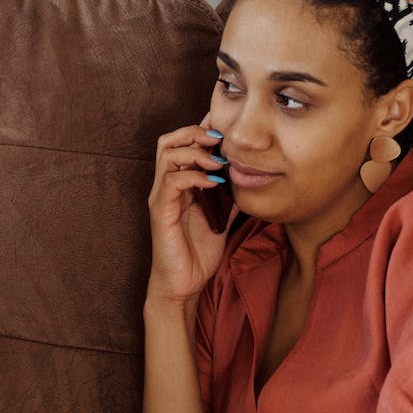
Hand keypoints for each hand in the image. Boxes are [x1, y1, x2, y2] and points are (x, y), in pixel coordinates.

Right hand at [147, 120, 232, 303]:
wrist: (183, 285)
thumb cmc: (197, 254)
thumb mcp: (222, 219)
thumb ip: (231, 198)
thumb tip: (251, 180)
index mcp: (179, 184)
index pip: (183, 144)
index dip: (202, 130)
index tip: (226, 127)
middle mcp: (166, 185)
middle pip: (168, 140)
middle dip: (194, 131)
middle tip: (220, 138)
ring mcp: (161, 196)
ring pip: (167, 154)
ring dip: (195, 151)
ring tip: (217, 160)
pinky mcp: (161, 211)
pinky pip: (172, 182)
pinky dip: (194, 176)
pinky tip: (214, 183)